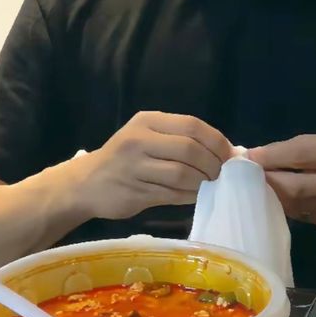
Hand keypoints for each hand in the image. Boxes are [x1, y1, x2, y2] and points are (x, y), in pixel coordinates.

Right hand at [78, 112, 232, 219]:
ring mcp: (135, 167)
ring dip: (203, 182)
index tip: (229, 155)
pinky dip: (190, 196)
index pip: (192, 126)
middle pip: (190, 149)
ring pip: (182, 174)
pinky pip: (172, 194)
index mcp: (148, 121)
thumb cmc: (125, 158)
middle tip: (220, 174)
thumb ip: (182, 140)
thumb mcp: (148, 137)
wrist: (86, 183)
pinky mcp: (134, 192)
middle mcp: (139, 140)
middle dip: (213, 164)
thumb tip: (228, 152)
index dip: (216, 141)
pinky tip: (195, 195)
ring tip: (209, 185)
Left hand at [247, 134, 315, 227]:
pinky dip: (284, 205)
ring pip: (293, 205)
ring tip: (257, 186)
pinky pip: (299, 215)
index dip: (271, 157)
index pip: (301, 155)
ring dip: (272, 196)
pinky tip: (277, 198)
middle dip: (267, 182)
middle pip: (295, 188)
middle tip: (246, 177)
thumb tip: (253, 156)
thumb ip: (291, 149)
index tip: (247, 157)